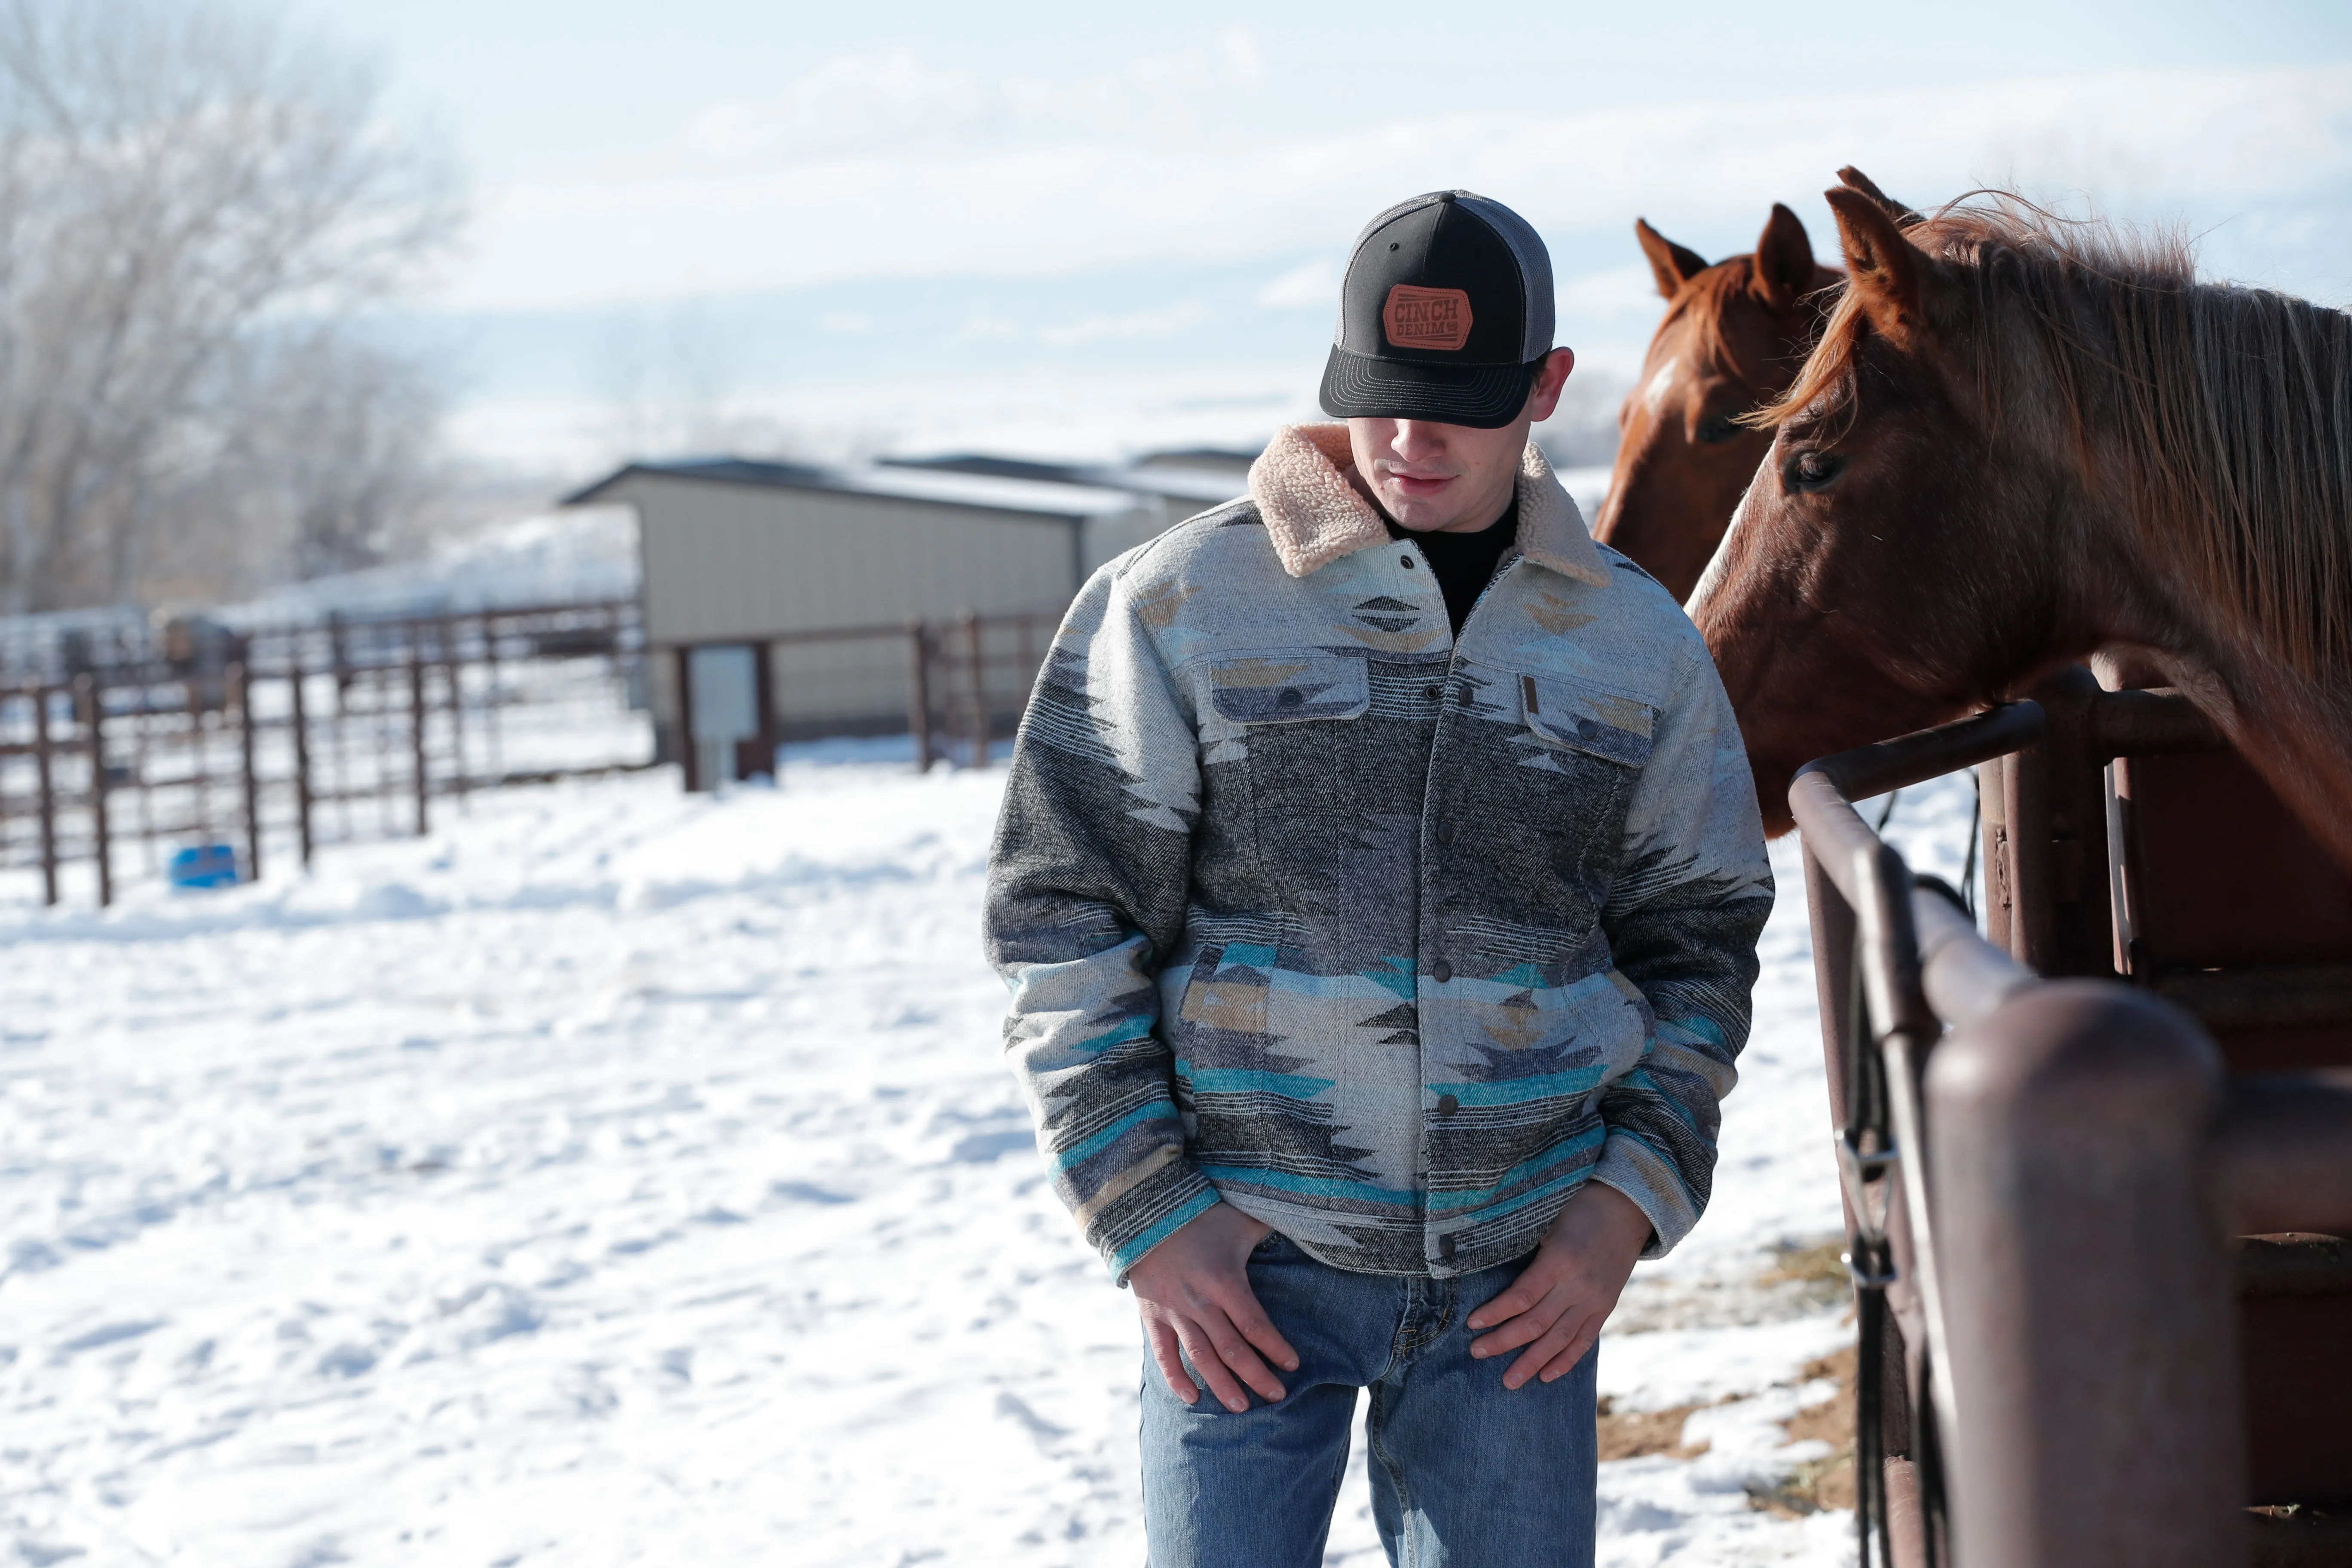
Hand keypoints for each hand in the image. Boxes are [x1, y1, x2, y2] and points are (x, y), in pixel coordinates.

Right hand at [1127, 1204, 1299, 1412]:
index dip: (1274, 1347)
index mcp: (1224, 1279)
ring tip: (1241, 1408)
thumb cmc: (1201, 1217)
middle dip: (1256, 1376)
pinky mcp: (1152, 1317)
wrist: (1144, 1216)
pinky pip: (1163, 1353)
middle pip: (1231, 1348)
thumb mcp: (1239, 1219)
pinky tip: (1192, 1397)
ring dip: (1221, 1384)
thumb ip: (1269, 1227)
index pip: (1254, 1323)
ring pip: (1200, 1356)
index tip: (1292, 1365)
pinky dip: (1175, 1378)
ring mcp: (1174, 1311)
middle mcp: (1199, 1301)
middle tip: (1277, 1397)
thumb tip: (1305, 1222)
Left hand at [1466, 1182, 1652, 1389]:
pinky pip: (1584, 1340)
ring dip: (1532, 1362)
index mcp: (1560, 1260)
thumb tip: (1487, 1269)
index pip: (1522, 1296)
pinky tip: (1546, 1376)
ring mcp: (1594, 1301)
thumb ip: (1526, 1249)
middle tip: (1476, 1353)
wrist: (1627, 1209)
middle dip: (1504, 1341)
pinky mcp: (1605, 1308)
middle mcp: (1578, 1286)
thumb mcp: (1548, 1220)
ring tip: (1509, 1381)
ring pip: (1559, 1339)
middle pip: (1536, 1323)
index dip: (1496, 1313)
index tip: (1472, 1324)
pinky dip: (1566, 1360)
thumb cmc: (1579, 1209)